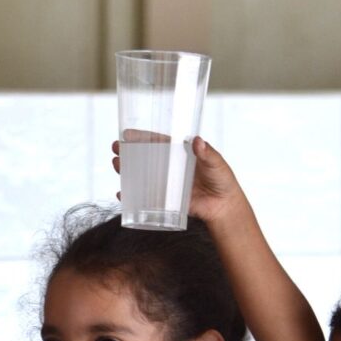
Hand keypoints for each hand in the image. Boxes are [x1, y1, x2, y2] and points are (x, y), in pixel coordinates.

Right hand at [111, 134, 245, 225]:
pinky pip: (145, 199)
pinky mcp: (165, 202)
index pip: (157, 143)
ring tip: (116, 166)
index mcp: (179, 154)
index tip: (126, 134)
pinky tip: (122, 195)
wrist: (224, 207)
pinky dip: (132, 198)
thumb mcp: (216, 163)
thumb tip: (198, 141)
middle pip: (144, 158)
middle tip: (116, 149)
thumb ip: (207, 154)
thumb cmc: (222, 180)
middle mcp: (169, 168)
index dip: (141, 138)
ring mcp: (165, 185)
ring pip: (141, 177)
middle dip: (127, 153)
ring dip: (126, 172)